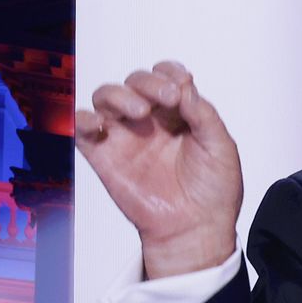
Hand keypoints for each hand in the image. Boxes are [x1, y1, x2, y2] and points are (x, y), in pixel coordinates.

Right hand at [78, 61, 243, 278]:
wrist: (195, 230)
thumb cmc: (212, 193)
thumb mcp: (221, 147)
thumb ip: (203, 113)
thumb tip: (185, 85)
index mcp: (178, 115)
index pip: (165, 77)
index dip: (169, 72)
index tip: (181, 84)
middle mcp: (150, 122)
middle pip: (135, 82)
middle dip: (149, 83)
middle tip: (167, 98)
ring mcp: (125, 137)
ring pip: (106, 96)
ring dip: (119, 94)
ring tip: (140, 112)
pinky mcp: (104, 156)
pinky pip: (81, 127)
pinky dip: (83, 118)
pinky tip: (102, 124)